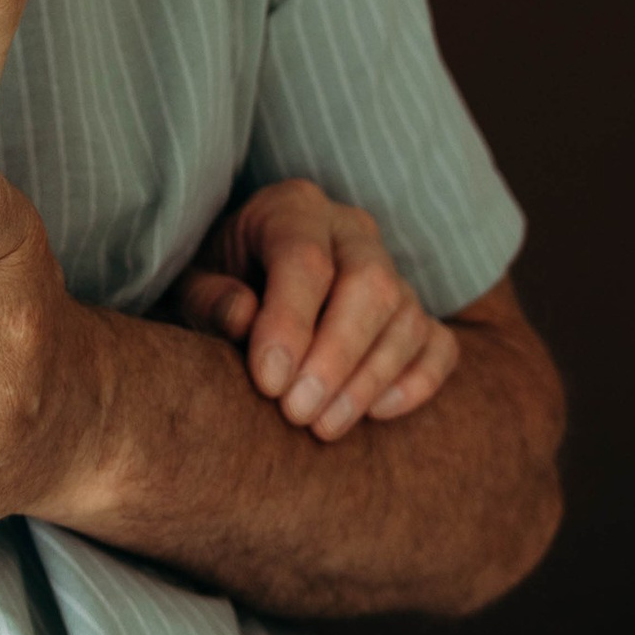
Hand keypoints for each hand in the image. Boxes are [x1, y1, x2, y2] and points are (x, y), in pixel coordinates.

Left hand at [173, 179, 458, 438]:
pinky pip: (440, 345)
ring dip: (368, 380)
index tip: (269, 382)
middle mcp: (352, 230)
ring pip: (406, 318)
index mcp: (293, 208)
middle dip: (337, 357)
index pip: (305, 258)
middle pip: (370, 284)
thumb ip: (211, 298)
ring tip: (322, 426)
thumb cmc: (220, 286)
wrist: (250, 286)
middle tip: (298, 412)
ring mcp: (394, 269)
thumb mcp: (194, 286)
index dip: (290, 323)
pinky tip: (375, 413)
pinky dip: (417, 382)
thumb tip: (243, 316)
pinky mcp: (420, 313)